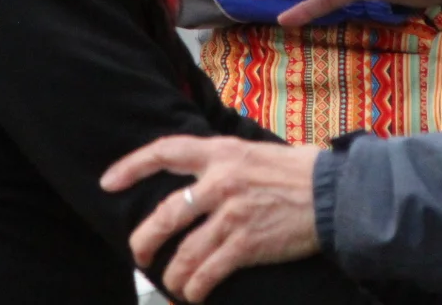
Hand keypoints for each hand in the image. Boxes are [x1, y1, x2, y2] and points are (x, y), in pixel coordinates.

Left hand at [100, 136, 320, 300]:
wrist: (333, 194)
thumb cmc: (296, 173)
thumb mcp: (253, 153)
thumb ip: (221, 163)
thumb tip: (193, 179)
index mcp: (221, 152)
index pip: (165, 151)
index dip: (132, 166)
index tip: (108, 182)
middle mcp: (221, 181)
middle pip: (166, 214)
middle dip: (145, 241)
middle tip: (139, 255)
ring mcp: (232, 214)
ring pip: (184, 253)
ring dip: (174, 276)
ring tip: (173, 285)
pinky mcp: (246, 243)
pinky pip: (208, 273)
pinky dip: (196, 288)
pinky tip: (194, 295)